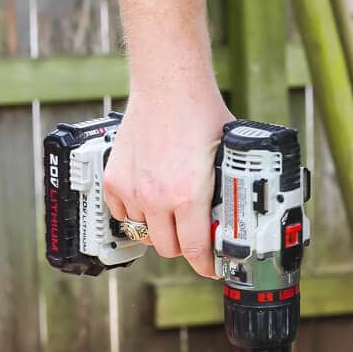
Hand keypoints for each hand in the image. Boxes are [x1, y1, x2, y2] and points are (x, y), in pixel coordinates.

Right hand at [103, 83, 233, 277]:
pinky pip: (121, 213)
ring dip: (158, 228)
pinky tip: (148, 200)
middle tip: (193, 235)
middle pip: (168, 248)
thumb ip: (226, 187)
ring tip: (171, 213)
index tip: (211, 267)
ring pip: (143, 232)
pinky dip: (133, 213)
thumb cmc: (200, 113)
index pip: (194, 249)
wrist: (167, 85)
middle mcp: (156, 197)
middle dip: (183, 246)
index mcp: (188, 195)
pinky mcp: (114, 179)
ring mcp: (132, 189)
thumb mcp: (227, 156)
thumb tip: (238, 208)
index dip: (205, 264)